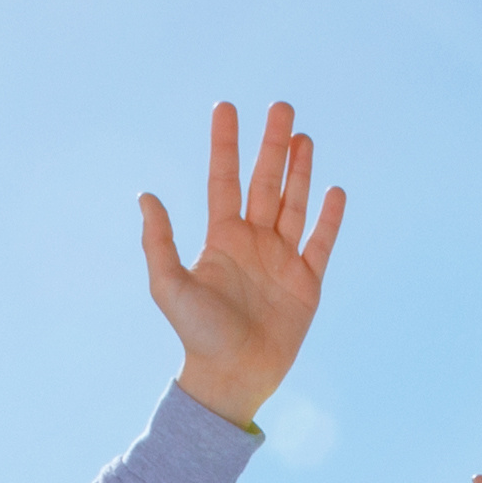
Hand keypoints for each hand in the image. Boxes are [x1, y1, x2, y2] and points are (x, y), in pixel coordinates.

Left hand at [140, 101, 343, 423]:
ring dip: (299, 170)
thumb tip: (146, 196)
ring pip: (294, 203)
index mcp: (221, 239)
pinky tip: (335, 190)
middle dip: (272, 145)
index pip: (224, 180)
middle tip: (281, 106)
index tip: (226, 107)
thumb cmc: (196, 334)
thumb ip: (159, 242)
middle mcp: (253, 242)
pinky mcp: (307, 282)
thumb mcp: (168, 286)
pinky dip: (330, 217)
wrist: (232, 376)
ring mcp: (282, 259)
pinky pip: (321, 242)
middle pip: (264, 182)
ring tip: (303, 136)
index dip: (225, 144)